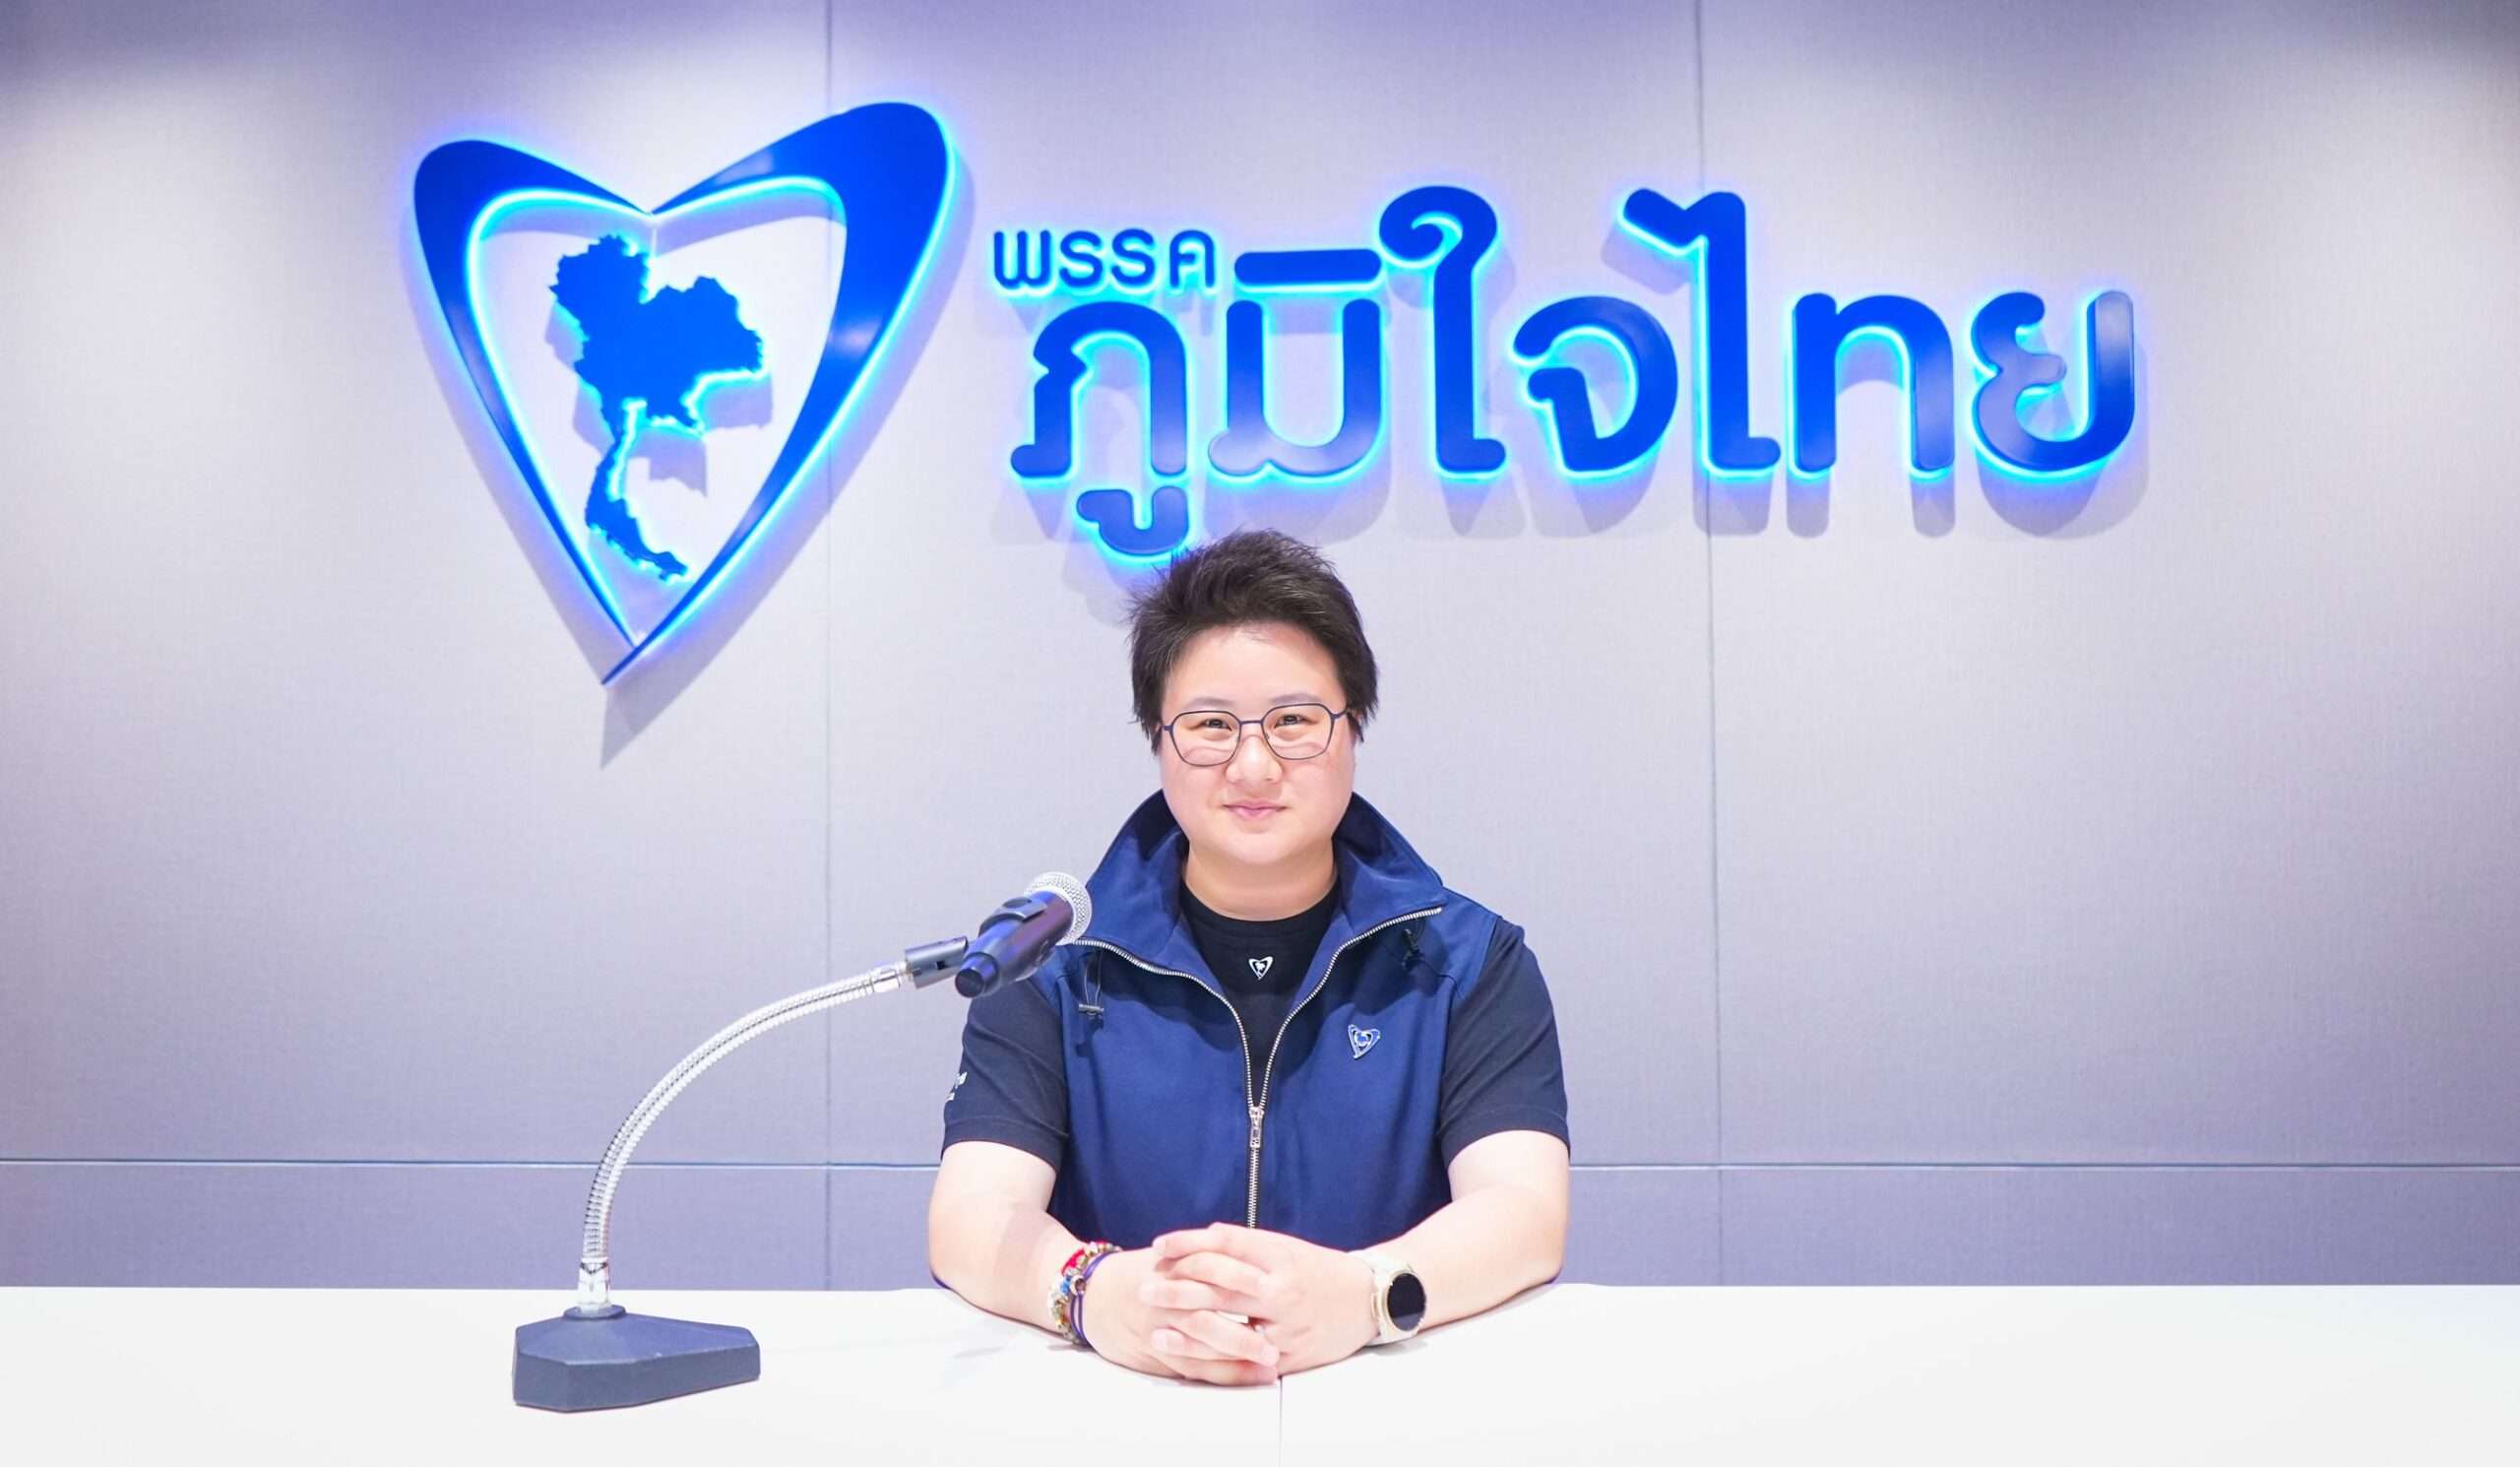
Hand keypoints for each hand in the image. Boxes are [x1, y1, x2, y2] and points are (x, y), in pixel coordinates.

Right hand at [1076, 1246, 1279, 1385]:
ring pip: (1200, 1342)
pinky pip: (1190, 1366)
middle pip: (1208, 1310)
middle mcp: (1165, 1295)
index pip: (1210, 1268)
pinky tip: (1245, 1376)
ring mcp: (1157, 1326)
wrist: (1088, 1294)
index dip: (1242, 1278)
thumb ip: (1205, 1259)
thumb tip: (1255, 1262)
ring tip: (1270, 1362)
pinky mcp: (1153, 1351)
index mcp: (1172, 1265)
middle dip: (1244, 1324)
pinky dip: (1220, 1372)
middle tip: (1278, 1337)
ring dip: (1238, 1354)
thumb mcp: (1168, 1257)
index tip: (1274, 1288)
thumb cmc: (1136, 1273)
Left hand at [1145, 1223, 1378, 1375]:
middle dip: (1175, 1288)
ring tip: (1155, 1324)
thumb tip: (1206, 1235)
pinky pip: (1243, 1359)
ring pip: (1227, 1327)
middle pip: (1218, 1286)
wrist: (1369, 1300)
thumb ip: (1247, 1243)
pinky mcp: (1287, 1355)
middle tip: (1143, 1288)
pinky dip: (1212, 1356)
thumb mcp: (1286, 1247)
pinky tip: (1188, 1354)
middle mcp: (1280, 1290)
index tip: (1158, 1245)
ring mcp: (1284, 1325)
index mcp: (1279, 1257)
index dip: (1187, 1243)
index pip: (1224, 1245)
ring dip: (1185, 1327)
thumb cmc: (1321, 1270)